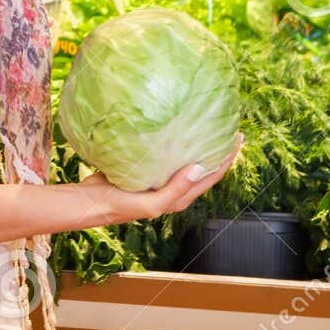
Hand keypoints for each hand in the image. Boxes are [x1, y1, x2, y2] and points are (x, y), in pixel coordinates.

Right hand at [82, 133, 243, 225]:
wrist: (91, 201)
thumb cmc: (121, 206)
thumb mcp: (152, 203)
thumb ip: (176, 189)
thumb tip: (200, 168)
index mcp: (180, 197)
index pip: (212, 176)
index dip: (228, 158)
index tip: (237, 138)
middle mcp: (174, 187)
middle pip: (204, 166)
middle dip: (219, 149)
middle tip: (228, 127)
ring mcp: (161, 177)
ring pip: (186, 157)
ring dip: (198, 143)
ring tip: (205, 123)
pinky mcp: (147, 168)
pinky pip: (167, 151)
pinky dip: (176, 140)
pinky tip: (173, 126)